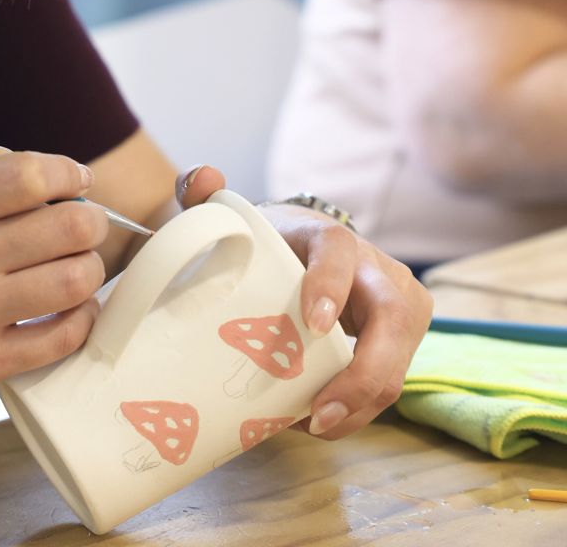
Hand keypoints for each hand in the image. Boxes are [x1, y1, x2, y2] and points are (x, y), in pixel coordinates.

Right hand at [0, 151, 108, 429]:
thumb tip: (42, 174)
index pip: (28, 175)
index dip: (69, 174)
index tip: (78, 182)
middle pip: (67, 226)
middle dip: (91, 223)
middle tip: (85, 230)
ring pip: (75, 280)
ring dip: (89, 271)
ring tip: (77, 270)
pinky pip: (62, 337)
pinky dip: (81, 320)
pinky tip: (71, 311)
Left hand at [174, 165, 433, 440]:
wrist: (304, 252)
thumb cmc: (266, 242)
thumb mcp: (237, 219)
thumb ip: (205, 194)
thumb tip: (200, 176)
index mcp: (330, 236)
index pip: (339, 252)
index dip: (331, 285)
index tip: (313, 323)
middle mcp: (377, 268)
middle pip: (393, 318)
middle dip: (364, 372)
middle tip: (319, 413)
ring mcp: (398, 304)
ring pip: (399, 360)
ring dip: (361, 402)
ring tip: (314, 426)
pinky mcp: (402, 338)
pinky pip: (389, 379)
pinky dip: (357, 406)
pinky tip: (317, 420)